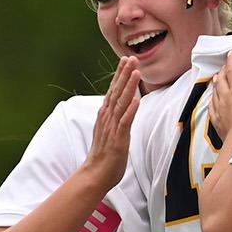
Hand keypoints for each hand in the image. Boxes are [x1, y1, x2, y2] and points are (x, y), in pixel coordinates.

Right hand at [86, 57, 141, 188]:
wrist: (95, 174)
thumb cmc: (105, 154)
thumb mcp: (110, 130)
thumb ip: (115, 116)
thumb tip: (124, 104)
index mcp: (106, 115)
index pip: (114, 90)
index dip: (120, 74)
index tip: (126, 60)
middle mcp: (107, 118)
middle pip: (116, 91)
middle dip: (124, 74)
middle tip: (130, 57)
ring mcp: (112, 127)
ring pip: (121, 102)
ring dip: (128, 86)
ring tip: (135, 71)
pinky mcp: (118, 139)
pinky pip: (125, 122)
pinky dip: (130, 110)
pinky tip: (136, 99)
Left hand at [208, 51, 231, 142]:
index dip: (231, 61)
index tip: (231, 54)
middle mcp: (226, 97)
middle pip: (221, 80)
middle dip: (223, 71)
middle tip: (225, 66)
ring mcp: (220, 109)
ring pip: (215, 92)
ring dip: (216, 84)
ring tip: (216, 79)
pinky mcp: (218, 121)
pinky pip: (212, 108)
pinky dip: (212, 101)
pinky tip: (212, 101)